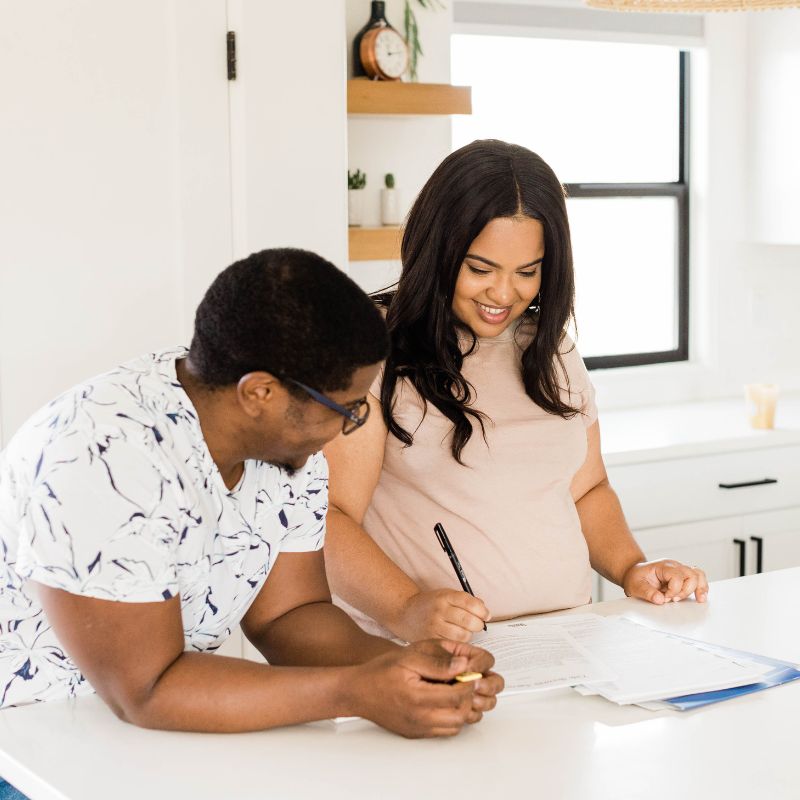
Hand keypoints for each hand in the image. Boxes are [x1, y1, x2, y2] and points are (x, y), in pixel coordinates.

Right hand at [349, 639, 503, 737]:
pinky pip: (442, 732)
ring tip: (457, 692)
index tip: (470, 673)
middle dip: (468, 698)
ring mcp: (417, 728)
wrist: (357, 691)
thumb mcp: (408, 657)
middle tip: (466, 682)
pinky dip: (451, 719)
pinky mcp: (415, 733)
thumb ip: (436, 662)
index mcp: (418, 697)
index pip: (457, 696)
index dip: (469, 683)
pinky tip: (446, 703)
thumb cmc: (379, 672)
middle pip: (460, 715)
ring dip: (461, 710)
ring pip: (454, 727)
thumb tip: (461, 665)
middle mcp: (419, 718)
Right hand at [390, 589, 490, 642]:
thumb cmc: (429, 604)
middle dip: (478, 624)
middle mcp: (439, 610)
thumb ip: (465, 601)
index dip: (482, 610)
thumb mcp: (446, 595)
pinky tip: (455, 638)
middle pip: (469, 620)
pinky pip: (453, 644)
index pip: (469, 602)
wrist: (405, 613)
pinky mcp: (431, 639)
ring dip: (468, 634)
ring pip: (463, 635)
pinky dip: (458, 643)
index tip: (486, 615)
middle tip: (477, 624)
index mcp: (445, 596)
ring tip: (464, 631)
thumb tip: (484, 610)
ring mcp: (434, 626)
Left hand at [622, 559, 708, 604]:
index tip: (665, 598)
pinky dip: (701, 587)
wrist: (634, 574)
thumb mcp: (635, 586)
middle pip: (691, 574)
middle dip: (686, 591)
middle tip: (675, 600)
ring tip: (699, 599)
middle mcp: (674, 566)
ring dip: (700, 588)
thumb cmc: (636, 578)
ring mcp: (680, 570)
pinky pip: (698, 579)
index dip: (674, 590)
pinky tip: (700, 597)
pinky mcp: (683, 577)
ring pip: (698, 574)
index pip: (676, 577)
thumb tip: (660, 600)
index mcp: (663, 566)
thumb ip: (647, 592)